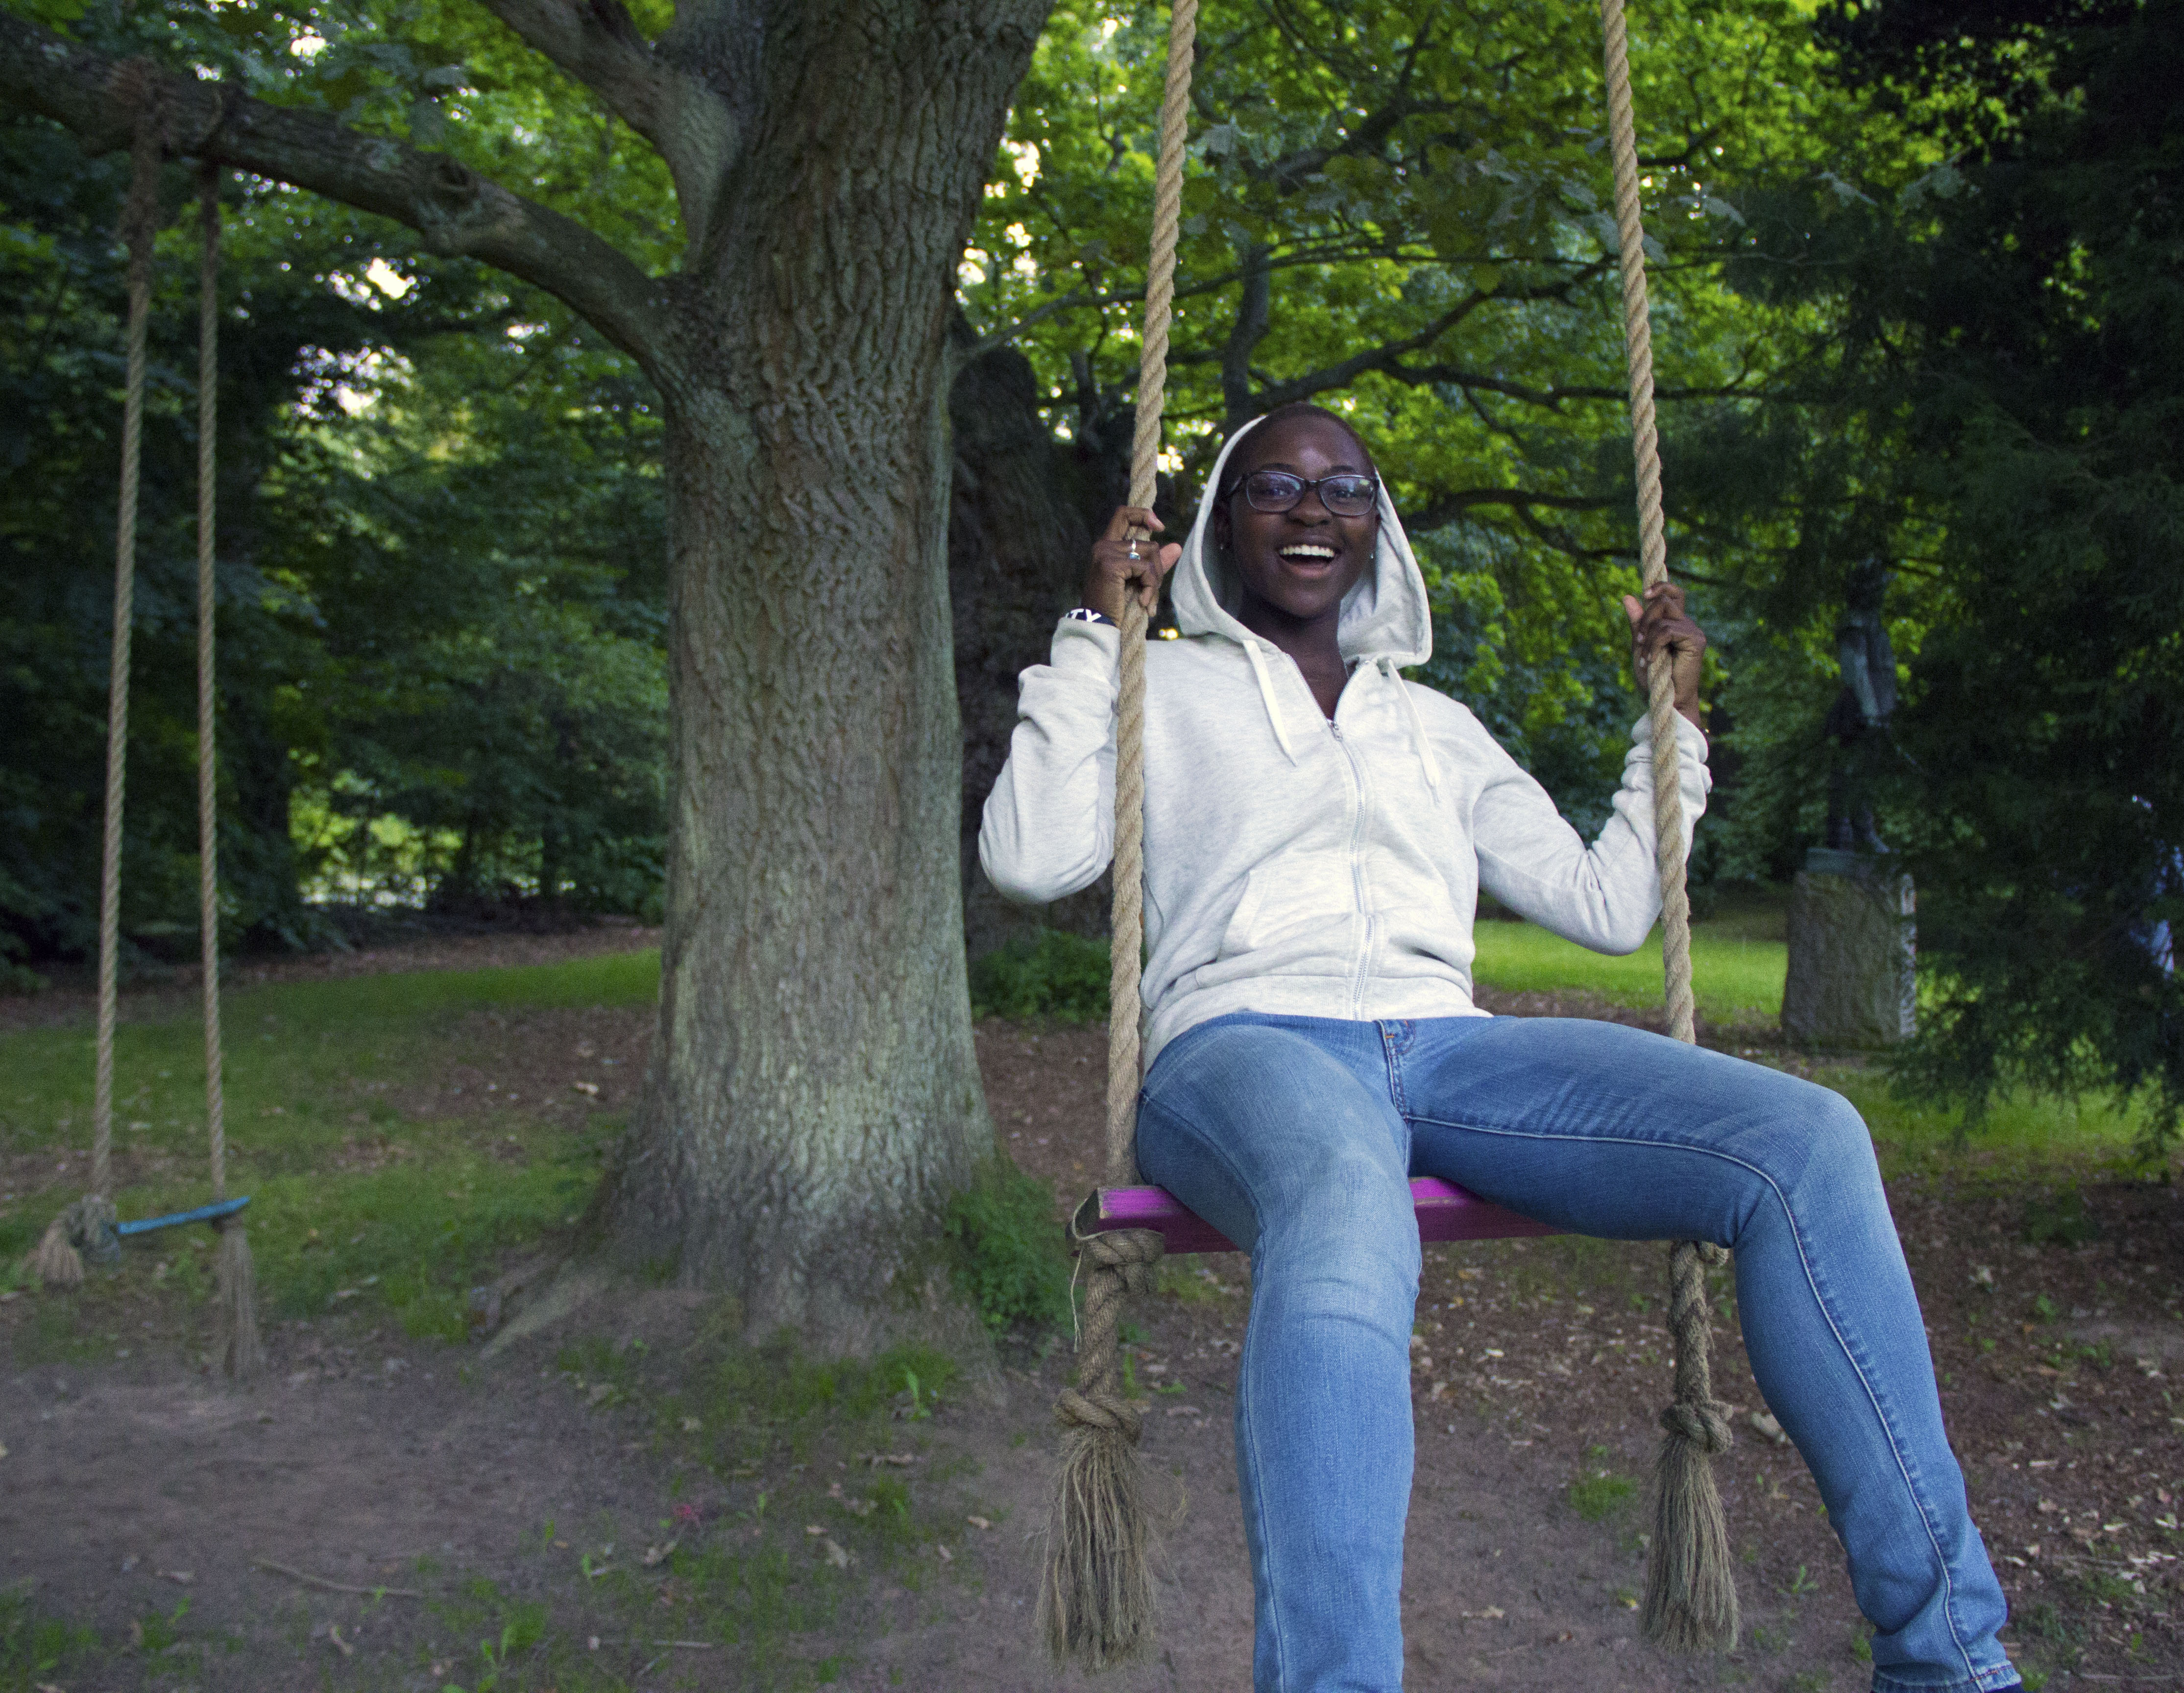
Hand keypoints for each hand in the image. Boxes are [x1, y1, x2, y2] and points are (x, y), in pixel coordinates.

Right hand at [1084, 506, 1181, 622]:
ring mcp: (1106, 553)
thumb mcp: (1137, 580)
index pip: (1124, 514)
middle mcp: (1103, 545)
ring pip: (1150, 552)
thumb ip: (1154, 562)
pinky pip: (1146, 568)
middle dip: (1158, 560)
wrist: (1099, 625)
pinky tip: (1143, 602)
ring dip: (1155, 579)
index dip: (1144, 514)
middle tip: (1154, 584)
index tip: (1159, 527)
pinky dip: (1150, 586)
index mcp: (1106, 546)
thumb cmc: (1115, 605)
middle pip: (1147, 539)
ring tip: (1148, 599)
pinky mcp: (1112, 565)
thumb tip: (1177, 546)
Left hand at [1621, 581, 1706, 730]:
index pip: (1674, 593)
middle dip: (1644, 618)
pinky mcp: (1696, 641)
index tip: (1644, 594)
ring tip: (1645, 659)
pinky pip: (1667, 631)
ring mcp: (1693, 631)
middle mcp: (1686, 624)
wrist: (1665, 701)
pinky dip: (1653, 645)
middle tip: (1638, 641)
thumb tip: (1627, 596)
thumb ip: (1636, 623)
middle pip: (1665, 599)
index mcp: (1675, 623)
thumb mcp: (1640, 645)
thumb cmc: (1654, 677)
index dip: (1661, 586)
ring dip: (1647, 637)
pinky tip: (1652, 661)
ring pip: (1663, 617)